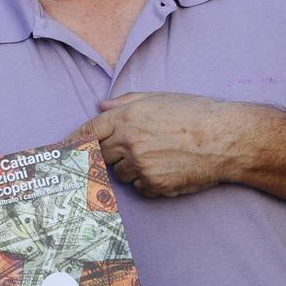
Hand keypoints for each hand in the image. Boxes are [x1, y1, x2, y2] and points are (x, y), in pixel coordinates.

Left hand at [71, 91, 252, 197]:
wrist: (228, 139)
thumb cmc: (196, 114)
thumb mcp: (158, 98)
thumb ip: (124, 103)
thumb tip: (99, 106)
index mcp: (127, 118)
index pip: (87, 132)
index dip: (69, 142)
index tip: (57, 151)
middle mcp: (129, 143)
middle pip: (98, 155)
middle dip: (104, 154)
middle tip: (127, 150)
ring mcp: (140, 166)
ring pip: (117, 173)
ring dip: (128, 167)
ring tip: (158, 154)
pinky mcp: (154, 186)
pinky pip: (138, 187)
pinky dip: (146, 181)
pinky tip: (167, 168)